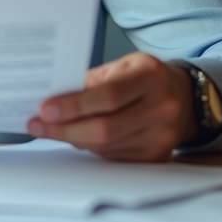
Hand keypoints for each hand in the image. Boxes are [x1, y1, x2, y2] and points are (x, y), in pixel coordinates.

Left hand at [27, 52, 196, 161]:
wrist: (183, 97)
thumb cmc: (146, 78)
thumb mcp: (123, 65)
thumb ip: (92, 80)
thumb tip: (54, 99)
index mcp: (151, 76)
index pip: (108, 95)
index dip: (74, 105)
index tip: (45, 109)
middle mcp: (162, 107)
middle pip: (105, 128)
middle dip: (65, 129)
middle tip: (39, 125)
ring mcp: (162, 136)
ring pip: (105, 146)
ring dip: (73, 139)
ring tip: (52, 129)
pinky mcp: (157, 156)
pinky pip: (112, 156)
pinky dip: (90, 147)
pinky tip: (77, 137)